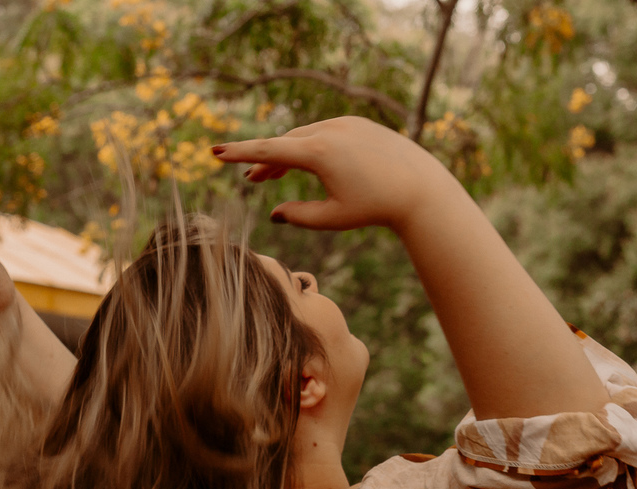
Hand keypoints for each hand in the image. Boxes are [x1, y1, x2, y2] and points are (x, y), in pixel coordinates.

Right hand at [213, 116, 453, 232]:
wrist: (421, 189)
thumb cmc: (376, 208)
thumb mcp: (332, 218)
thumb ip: (299, 216)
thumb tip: (274, 213)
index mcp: (319, 152)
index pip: (268, 149)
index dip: (239, 153)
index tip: (215, 152)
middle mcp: (330, 130)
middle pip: (284, 143)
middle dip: (264, 160)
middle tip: (250, 179)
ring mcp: (346, 123)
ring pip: (303, 136)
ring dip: (285, 154)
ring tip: (269, 174)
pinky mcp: (359, 124)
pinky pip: (323, 133)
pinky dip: (307, 147)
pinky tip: (303, 162)